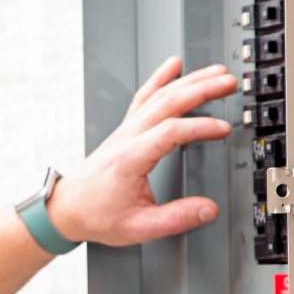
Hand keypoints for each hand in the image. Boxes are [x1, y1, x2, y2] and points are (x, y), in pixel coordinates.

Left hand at [45, 57, 237, 246]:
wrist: (65, 209)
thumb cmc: (94, 215)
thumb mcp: (137, 227)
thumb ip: (174, 219)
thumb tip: (206, 210)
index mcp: (129, 159)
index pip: (169, 132)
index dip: (199, 127)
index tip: (221, 129)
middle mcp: (126, 139)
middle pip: (165, 103)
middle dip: (200, 90)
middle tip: (227, 83)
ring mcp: (123, 132)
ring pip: (157, 97)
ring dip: (188, 81)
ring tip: (215, 73)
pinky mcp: (123, 132)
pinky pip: (143, 98)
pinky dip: (159, 79)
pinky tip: (174, 66)